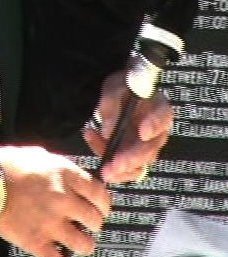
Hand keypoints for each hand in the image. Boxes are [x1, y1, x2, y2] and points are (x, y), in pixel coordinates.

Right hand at [0, 145, 110, 256]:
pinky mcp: (36, 241)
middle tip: (90, 225)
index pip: (98, 193)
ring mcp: (50, 223)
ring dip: (86, 245)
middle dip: (95, 224)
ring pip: (83, 243)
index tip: (102, 207)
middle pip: (94, 219)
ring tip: (82, 244)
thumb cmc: (9, 164)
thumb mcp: (41, 155)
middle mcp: (62, 199)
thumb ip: (61, 168)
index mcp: (64, 175)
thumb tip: (74, 178)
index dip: (104, 203)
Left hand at [82, 68, 172, 183]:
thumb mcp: (114, 86)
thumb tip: (109, 132)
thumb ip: (112, 103)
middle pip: (150, 149)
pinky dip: (109, 163)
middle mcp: (156, 130)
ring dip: (121, 171)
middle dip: (132, 159)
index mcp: (157, 107)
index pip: (163, 116)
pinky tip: (93, 142)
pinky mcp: (133, 155)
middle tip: (115, 164)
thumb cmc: (122, 86)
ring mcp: (145, 146)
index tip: (143, 133)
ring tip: (103, 168)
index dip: (155, 126)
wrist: (118, 93)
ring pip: (139, 165)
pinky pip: (125, 167)